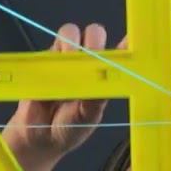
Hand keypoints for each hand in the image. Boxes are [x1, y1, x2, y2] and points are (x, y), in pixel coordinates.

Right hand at [1, 22, 126, 159]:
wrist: (38, 137)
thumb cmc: (70, 127)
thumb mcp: (88, 116)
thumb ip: (97, 96)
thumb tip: (107, 75)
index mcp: (105, 75)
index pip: (120, 52)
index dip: (127, 42)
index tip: (131, 38)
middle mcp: (87, 61)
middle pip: (94, 33)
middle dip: (93, 41)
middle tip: (89, 59)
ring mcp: (65, 58)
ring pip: (70, 32)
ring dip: (70, 44)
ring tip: (67, 67)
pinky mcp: (45, 60)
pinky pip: (50, 46)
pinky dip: (53, 55)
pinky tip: (52, 73)